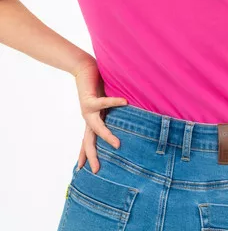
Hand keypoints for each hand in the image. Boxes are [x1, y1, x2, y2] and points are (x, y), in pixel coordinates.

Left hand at [73, 58, 127, 173]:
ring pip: (96, 127)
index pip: (88, 140)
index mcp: (92, 119)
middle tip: (96, 171)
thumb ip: (114, 109)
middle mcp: (88, 117)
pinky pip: (103, 102)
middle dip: (92, 156)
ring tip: (117, 145)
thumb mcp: (105, 100)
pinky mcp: (89, 98)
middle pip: (89, 141)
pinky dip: (114, 102)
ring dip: (106, 136)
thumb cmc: (96, 82)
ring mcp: (87, 109)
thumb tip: (133, 112)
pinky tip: (124, 102)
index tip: (83, 170)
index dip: (86, 154)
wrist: (83, 67)